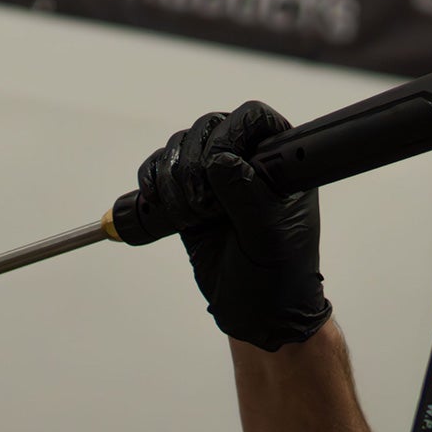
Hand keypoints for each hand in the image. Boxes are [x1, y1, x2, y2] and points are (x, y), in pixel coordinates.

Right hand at [135, 100, 330, 351]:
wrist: (257, 312)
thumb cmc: (278, 277)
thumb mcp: (268, 237)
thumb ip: (247, 195)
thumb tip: (222, 160)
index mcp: (280, 162)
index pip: (252, 119)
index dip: (228, 135)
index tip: (216, 168)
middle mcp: (248, 161)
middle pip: (207, 128)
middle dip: (192, 164)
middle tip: (200, 207)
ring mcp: (216, 179)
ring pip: (180, 149)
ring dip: (170, 179)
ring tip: (187, 217)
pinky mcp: (189, 198)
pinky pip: (160, 172)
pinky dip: (151, 184)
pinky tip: (159, 207)